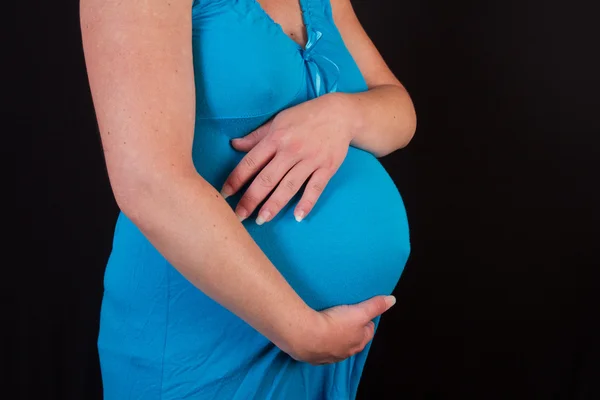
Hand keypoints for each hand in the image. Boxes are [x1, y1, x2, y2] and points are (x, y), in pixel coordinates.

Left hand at [220, 94, 355, 222]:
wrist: (340, 113)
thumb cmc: (305, 116)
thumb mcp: (278, 120)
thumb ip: (257, 136)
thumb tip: (234, 145)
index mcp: (276, 138)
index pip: (251, 162)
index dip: (236, 179)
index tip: (225, 194)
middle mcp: (291, 150)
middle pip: (267, 179)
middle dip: (251, 199)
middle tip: (239, 216)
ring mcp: (310, 160)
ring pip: (289, 186)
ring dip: (274, 205)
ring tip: (261, 220)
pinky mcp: (327, 167)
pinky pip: (315, 188)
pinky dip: (307, 203)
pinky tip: (298, 216)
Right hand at [279, 295, 396, 364]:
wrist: (307, 336)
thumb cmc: (336, 324)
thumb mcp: (359, 312)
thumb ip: (375, 305)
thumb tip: (392, 300)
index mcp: (358, 342)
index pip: (367, 333)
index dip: (366, 323)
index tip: (362, 314)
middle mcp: (345, 352)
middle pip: (352, 341)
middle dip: (351, 332)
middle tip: (345, 319)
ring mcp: (329, 356)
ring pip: (336, 347)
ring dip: (334, 339)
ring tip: (328, 326)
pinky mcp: (313, 357)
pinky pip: (319, 350)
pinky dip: (319, 344)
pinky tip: (314, 335)